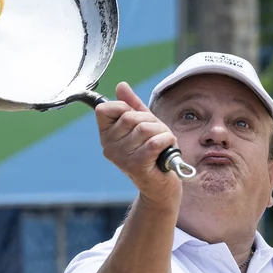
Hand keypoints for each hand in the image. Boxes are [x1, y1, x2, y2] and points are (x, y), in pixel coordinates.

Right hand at [96, 82, 181, 204]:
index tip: (137, 119)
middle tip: (158, 134)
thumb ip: (132, 105)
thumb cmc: (154, 154)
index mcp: (106, 135)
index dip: (125, 108)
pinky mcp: (136, 165)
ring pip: (145, 128)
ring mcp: (121, 157)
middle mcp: (109, 147)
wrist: (161, 187)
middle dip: (151, 121)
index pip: (104, 109)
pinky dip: (167, 140)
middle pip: (130, 117)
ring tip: (164, 143)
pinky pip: (155, 142)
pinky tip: (168, 148)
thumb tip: (121, 86)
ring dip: (162, 132)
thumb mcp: (143, 125)